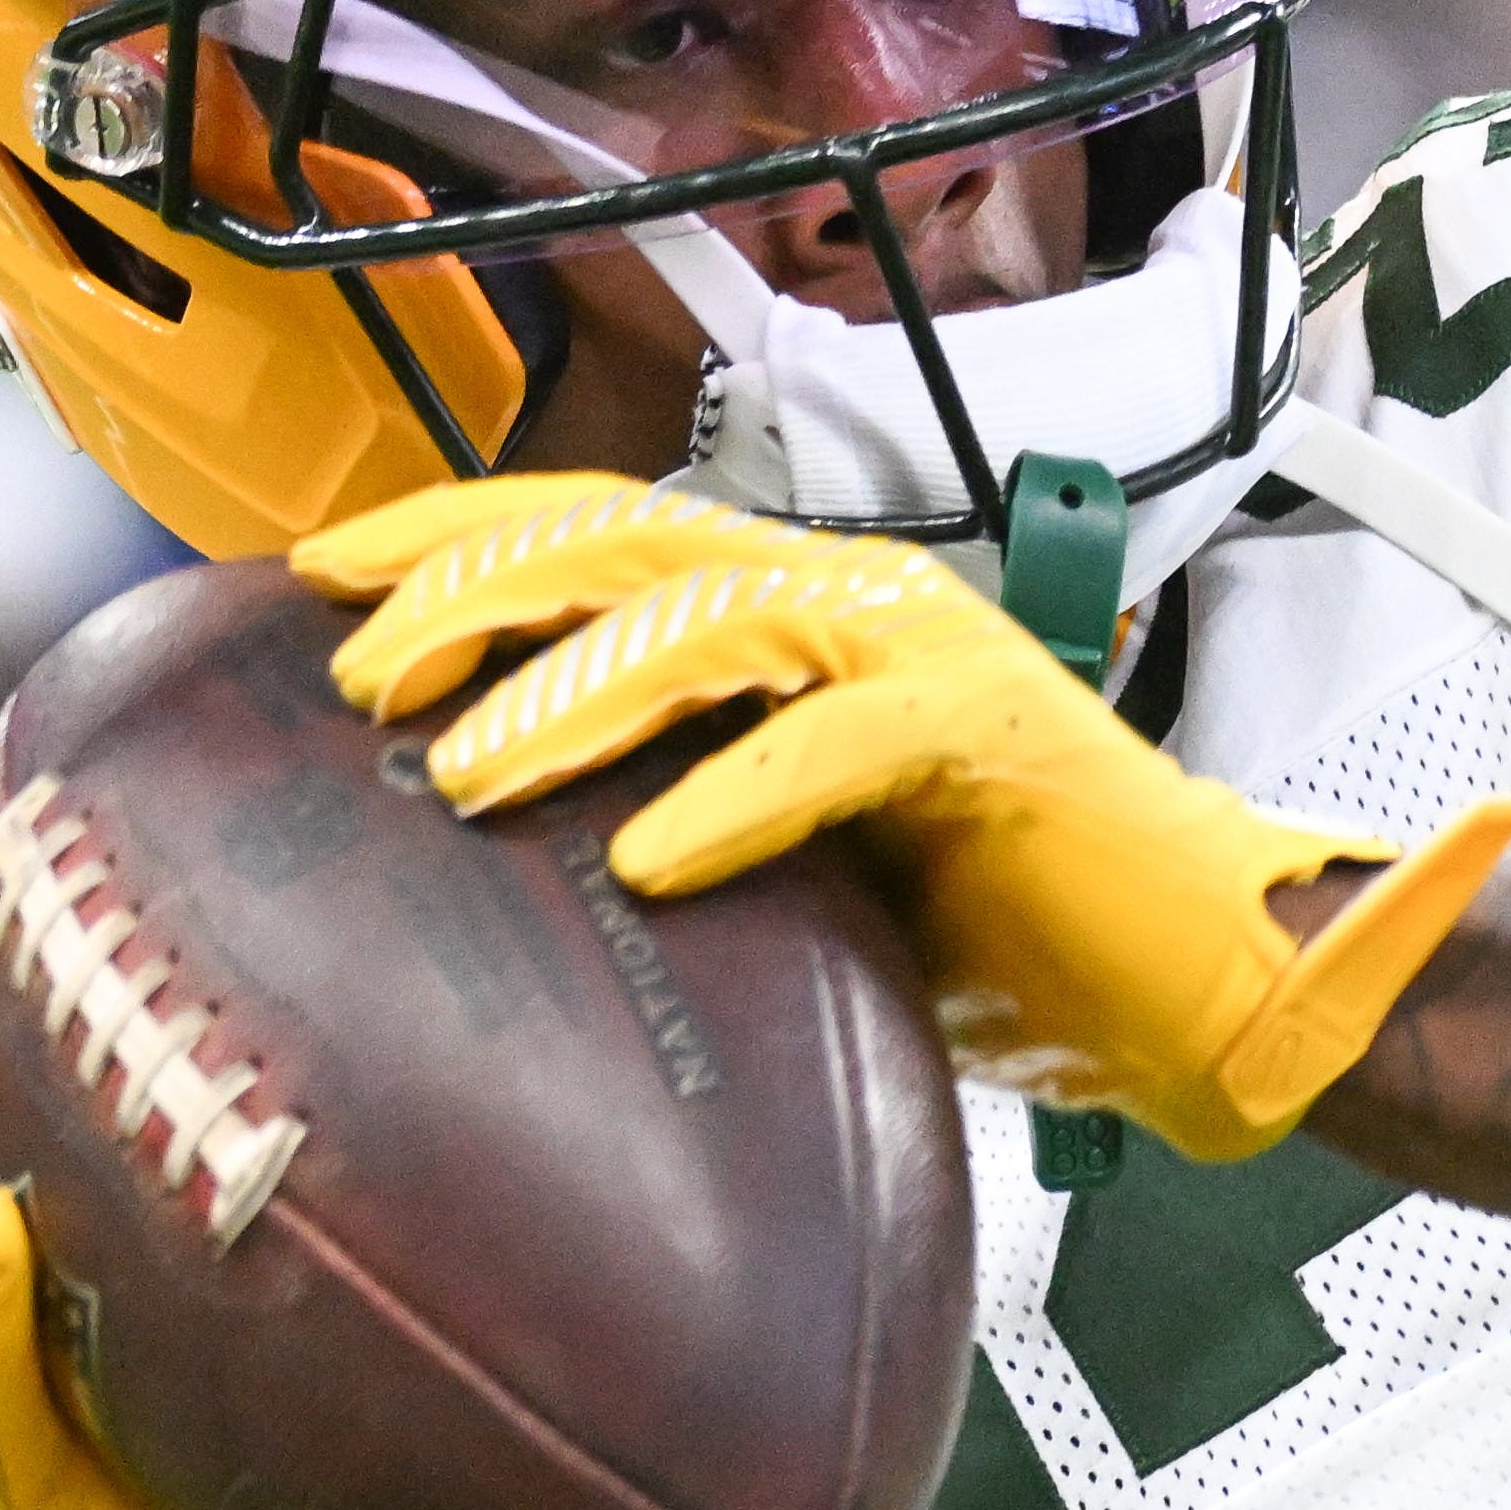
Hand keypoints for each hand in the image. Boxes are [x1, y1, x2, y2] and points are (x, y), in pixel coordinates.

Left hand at [298, 477, 1510, 1162]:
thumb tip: (469, 865)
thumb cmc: (998, 929)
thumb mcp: (786, 869)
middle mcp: (849, 601)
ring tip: (466, 765)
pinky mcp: (992, 741)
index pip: (590, 532)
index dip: (447, 538)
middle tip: (356, 665)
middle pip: (626, 543)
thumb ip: (663, 821)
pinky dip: (737, 796)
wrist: (1202, 977)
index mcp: (791, 612)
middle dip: (472, 588)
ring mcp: (924, 658)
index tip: (308, 581)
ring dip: (577, 688)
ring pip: (717, 622)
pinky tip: (648, 858)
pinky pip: (842, 748)